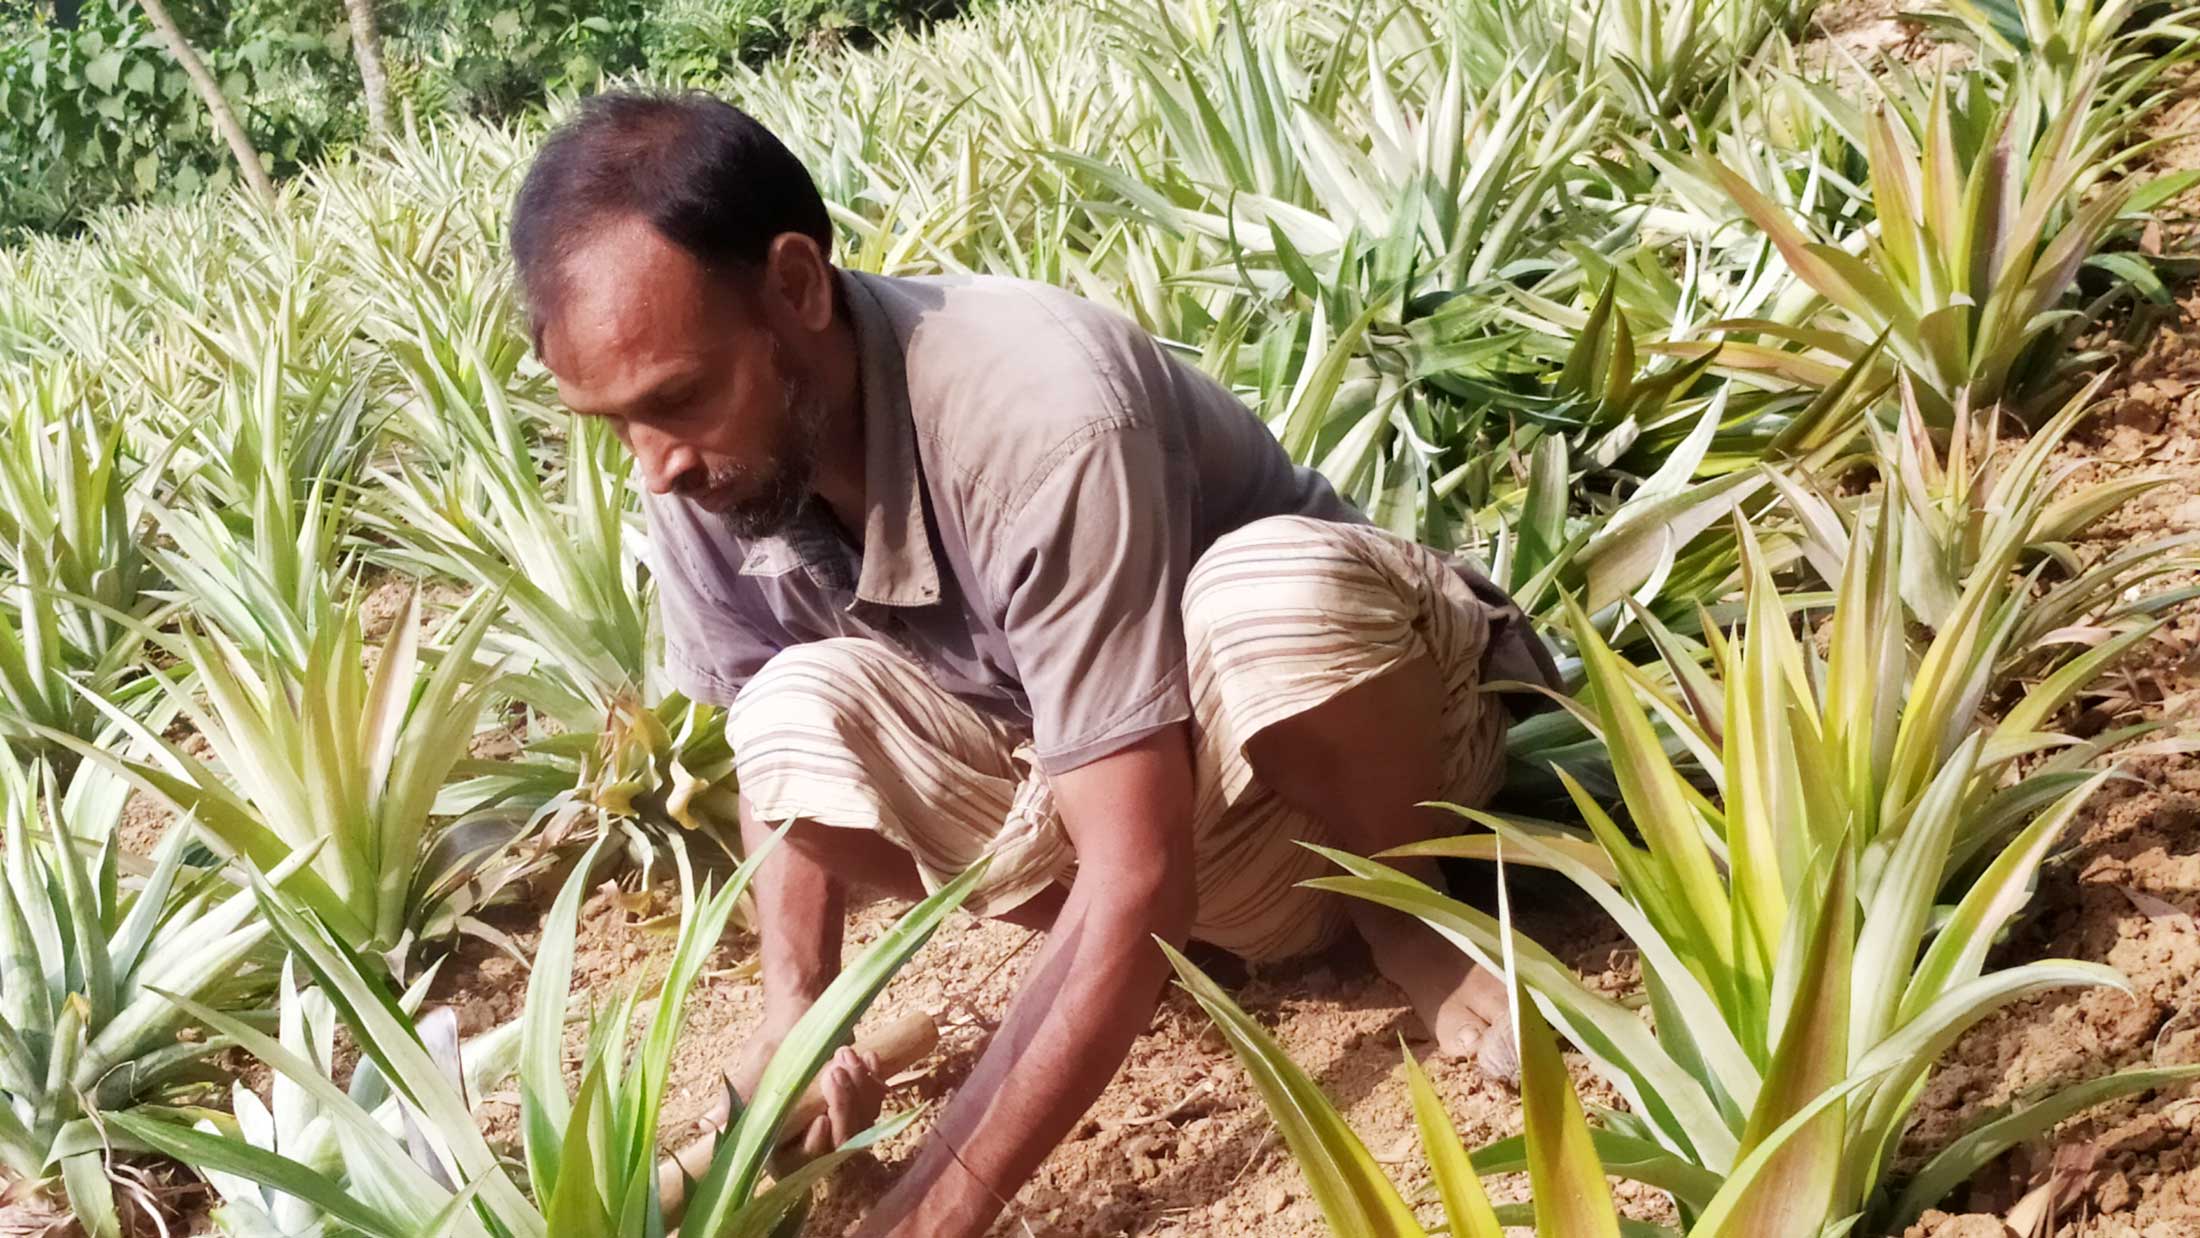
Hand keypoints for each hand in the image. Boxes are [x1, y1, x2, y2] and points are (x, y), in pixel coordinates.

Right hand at [706, 1031, 885, 1168]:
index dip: (813, 1146)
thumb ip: (741, 1094)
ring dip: (858, 1090)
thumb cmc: (774, 1040)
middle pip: (836, 1145)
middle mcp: (810, 1138)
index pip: (797, 1161)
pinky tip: (866, 1056)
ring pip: (861, 1125)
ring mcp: (839, 1123)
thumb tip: (708, 1124)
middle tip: (836, 1071)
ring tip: (845, 1054)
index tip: (822, 1120)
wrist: (802, 1014)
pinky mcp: (859, 1105)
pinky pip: (874, 1104)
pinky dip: (872, 1080)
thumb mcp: (757, 1063)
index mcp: (778, 1139)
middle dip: (842, 1108)